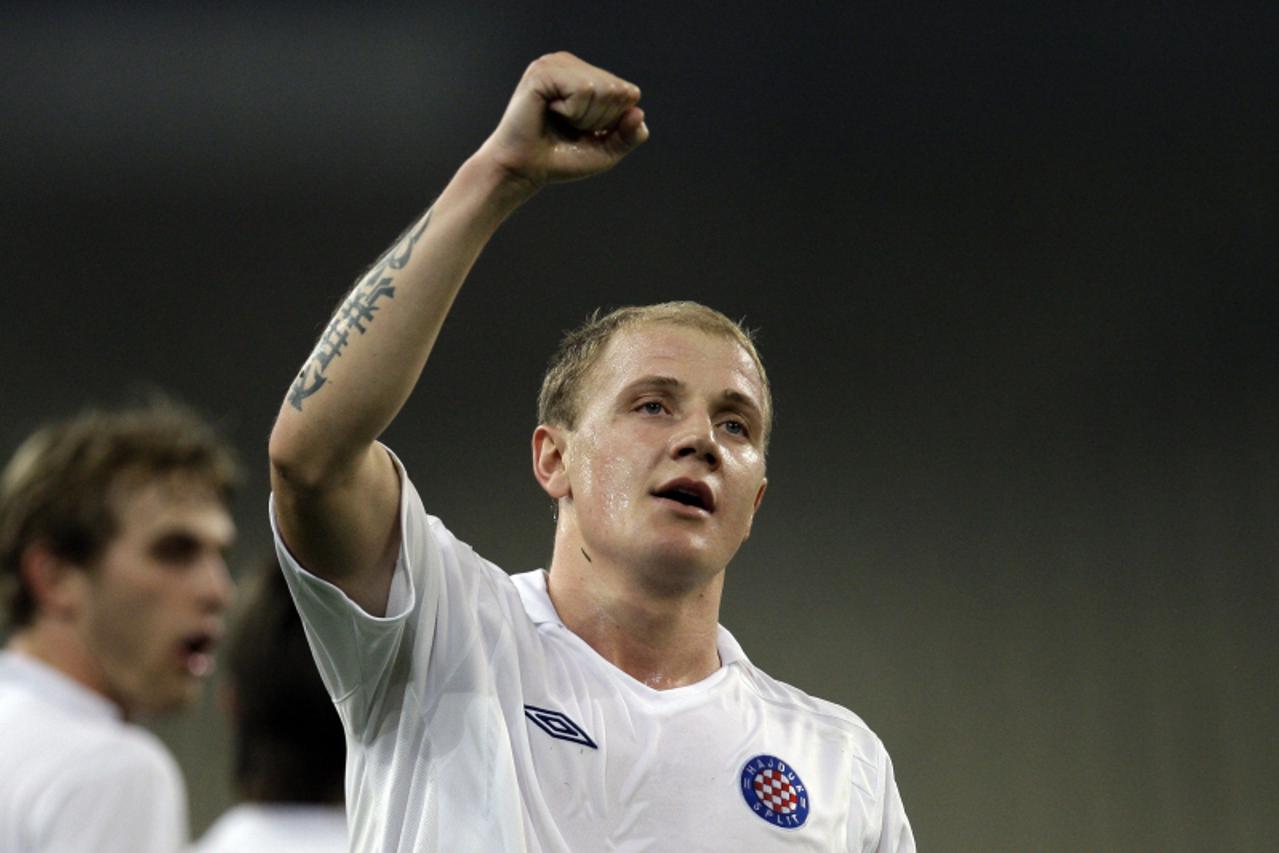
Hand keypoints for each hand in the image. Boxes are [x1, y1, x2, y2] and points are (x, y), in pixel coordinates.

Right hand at [478, 52, 648, 192]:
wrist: (522, 170)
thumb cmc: (560, 159)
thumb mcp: (604, 151)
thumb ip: (628, 136)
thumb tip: (639, 113)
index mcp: (585, 74)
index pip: (628, 92)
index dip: (613, 122)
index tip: (584, 131)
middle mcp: (570, 63)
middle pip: (618, 90)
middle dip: (599, 120)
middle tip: (569, 128)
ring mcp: (555, 63)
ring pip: (602, 89)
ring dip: (585, 117)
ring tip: (559, 121)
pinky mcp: (543, 71)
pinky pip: (583, 90)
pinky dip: (572, 112)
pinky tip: (550, 113)